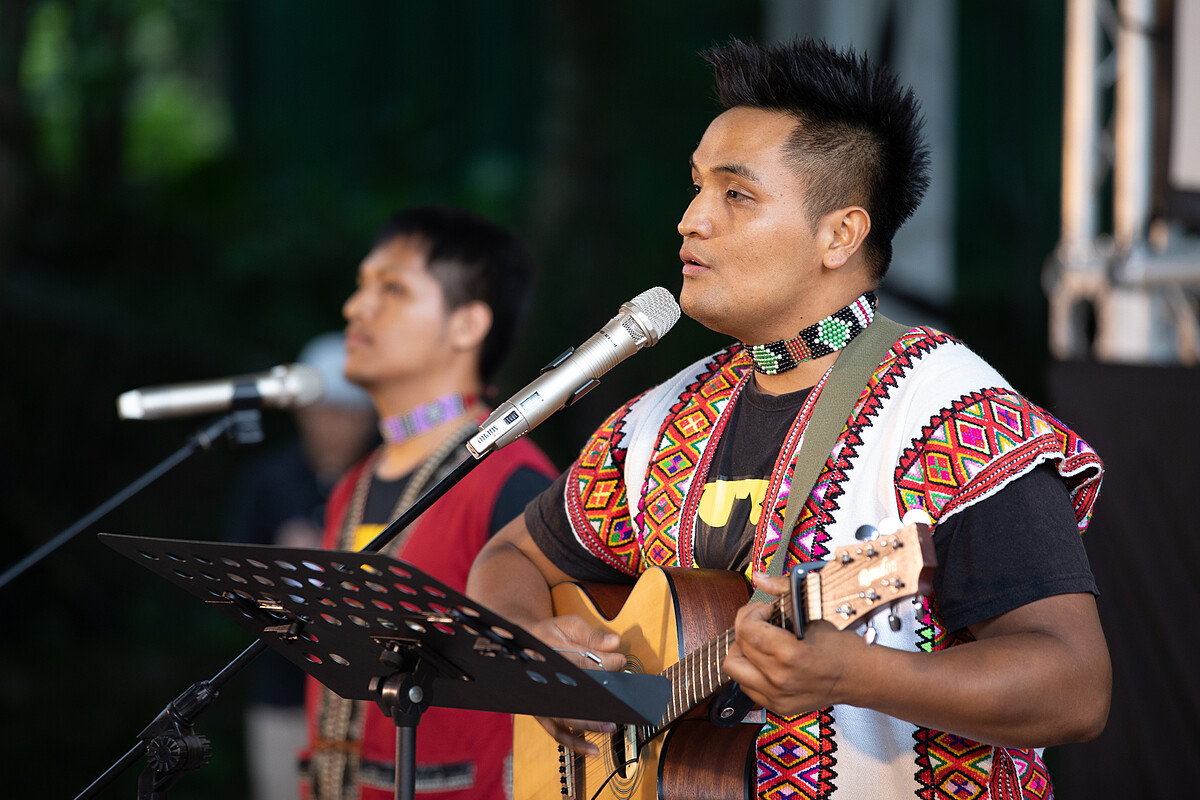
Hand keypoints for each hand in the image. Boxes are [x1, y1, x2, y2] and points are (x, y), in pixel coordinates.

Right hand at [528, 614, 626, 754]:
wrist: (520, 644)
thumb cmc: (546, 634)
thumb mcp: (568, 625)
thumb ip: (591, 635)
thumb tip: (614, 643)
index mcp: (549, 657)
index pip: (580, 664)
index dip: (604, 664)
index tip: (620, 662)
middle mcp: (542, 682)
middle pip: (571, 697)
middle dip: (597, 703)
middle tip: (618, 706)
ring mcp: (541, 700)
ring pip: (563, 719)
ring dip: (587, 727)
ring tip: (609, 728)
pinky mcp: (542, 713)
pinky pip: (557, 732)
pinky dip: (574, 742)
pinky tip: (591, 749)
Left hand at [722, 572, 868, 716]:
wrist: (860, 677)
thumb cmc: (843, 647)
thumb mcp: (815, 612)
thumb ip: (783, 590)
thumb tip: (760, 577)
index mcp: (790, 655)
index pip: (746, 630)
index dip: (750, 613)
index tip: (765, 610)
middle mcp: (780, 679)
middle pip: (737, 647)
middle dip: (746, 628)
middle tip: (762, 622)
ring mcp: (777, 696)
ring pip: (734, 669)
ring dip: (742, 650)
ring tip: (760, 642)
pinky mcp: (778, 706)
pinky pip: (746, 686)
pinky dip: (750, 670)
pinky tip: (765, 660)